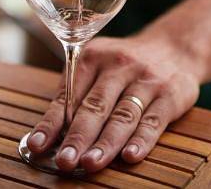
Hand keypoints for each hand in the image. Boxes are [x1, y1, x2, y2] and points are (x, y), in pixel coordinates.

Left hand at [27, 34, 199, 172]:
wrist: (173, 47)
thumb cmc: (124, 65)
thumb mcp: (98, 65)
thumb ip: (77, 93)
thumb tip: (49, 134)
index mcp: (93, 56)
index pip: (69, 94)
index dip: (52, 122)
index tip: (38, 145)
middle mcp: (118, 65)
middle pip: (95, 105)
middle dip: (78, 136)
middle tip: (65, 161)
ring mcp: (145, 79)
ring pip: (123, 115)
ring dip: (106, 142)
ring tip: (90, 164)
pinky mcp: (170, 95)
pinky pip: (153, 120)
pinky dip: (141, 140)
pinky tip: (129, 157)